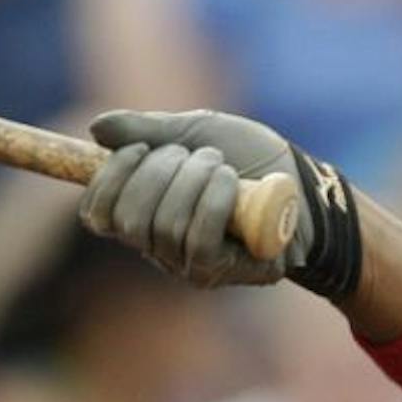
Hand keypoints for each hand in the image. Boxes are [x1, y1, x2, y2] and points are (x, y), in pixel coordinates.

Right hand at [78, 110, 313, 288]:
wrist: (305, 184)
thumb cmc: (249, 160)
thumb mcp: (197, 132)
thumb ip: (148, 130)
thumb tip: (96, 128)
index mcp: (144, 213)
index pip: (98, 215)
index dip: (109, 180)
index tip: (138, 149)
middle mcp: (159, 247)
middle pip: (130, 219)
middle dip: (158, 173)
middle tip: (192, 154)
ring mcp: (189, 265)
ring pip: (166, 227)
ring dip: (192, 181)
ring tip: (220, 165)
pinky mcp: (222, 273)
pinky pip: (198, 243)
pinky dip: (212, 203)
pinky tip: (231, 183)